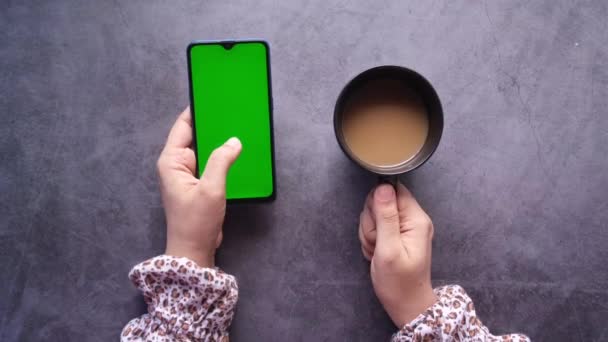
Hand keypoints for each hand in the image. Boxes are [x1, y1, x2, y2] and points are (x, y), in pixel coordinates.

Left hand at [157, 107, 241, 267]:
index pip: (183, 126)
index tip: (213, 96)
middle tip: (231, 110)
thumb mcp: (211, 189)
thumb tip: (234, 140)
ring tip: (237, 126)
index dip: (197, 110)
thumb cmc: (196, 221)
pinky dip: (221, 157)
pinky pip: (210, 163)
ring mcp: (187, 174)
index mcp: (172, 161)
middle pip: (194, 135)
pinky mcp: (198, 184)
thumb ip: (221, 161)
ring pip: (204, 149)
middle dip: (211, 124)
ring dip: (218, 141)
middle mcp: (177, 164)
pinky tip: (236, 151)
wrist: (194, 250)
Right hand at [358, 183, 436, 326]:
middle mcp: (413, 219)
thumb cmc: (399, 282)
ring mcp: (405, 227)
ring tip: (377, 250)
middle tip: (377, 242)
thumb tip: (383, 187)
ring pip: (375, 215)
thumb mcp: (388, 249)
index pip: (394, 190)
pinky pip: (376, 227)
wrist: (406, 305)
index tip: (377, 224)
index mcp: (416, 219)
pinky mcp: (397, 235)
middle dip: (371, 222)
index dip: (378, 203)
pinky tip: (376, 253)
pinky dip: (371, 239)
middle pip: (381, 202)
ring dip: (369, 233)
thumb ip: (385, 217)